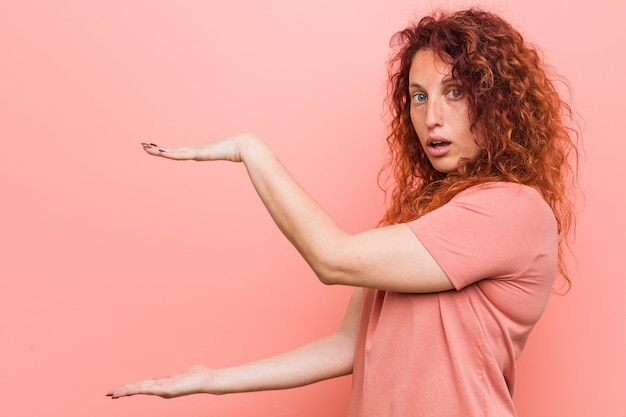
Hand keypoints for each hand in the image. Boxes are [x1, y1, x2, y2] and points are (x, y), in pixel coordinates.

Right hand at [106, 365, 214, 398]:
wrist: (207, 380)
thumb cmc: (196, 376)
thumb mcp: (177, 376)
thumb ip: (166, 378)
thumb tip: (157, 379)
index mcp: (162, 385)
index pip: (141, 386)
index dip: (129, 388)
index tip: (116, 390)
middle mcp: (161, 390)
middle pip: (138, 389)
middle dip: (123, 391)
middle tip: (108, 393)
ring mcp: (163, 391)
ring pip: (141, 389)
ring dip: (127, 391)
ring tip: (114, 393)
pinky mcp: (168, 391)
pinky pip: (150, 389)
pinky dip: (138, 389)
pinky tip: (129, 390)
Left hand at [141, 133, 258, 162]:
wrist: (244, 146)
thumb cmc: (239, 152)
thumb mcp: (229, 158)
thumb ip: (230, 158)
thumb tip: (237, 160)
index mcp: (200, 151)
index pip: (179, 152)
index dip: (167, 150)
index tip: (156, 148)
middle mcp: (195, 149)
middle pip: (172, 150)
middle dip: (157, 149)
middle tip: (143, 146)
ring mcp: (196, 151)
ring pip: (173, 152)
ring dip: (158, 151)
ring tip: (146, 148)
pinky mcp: (198, 153)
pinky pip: (181, 155)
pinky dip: (170, 154)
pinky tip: (160, 152)